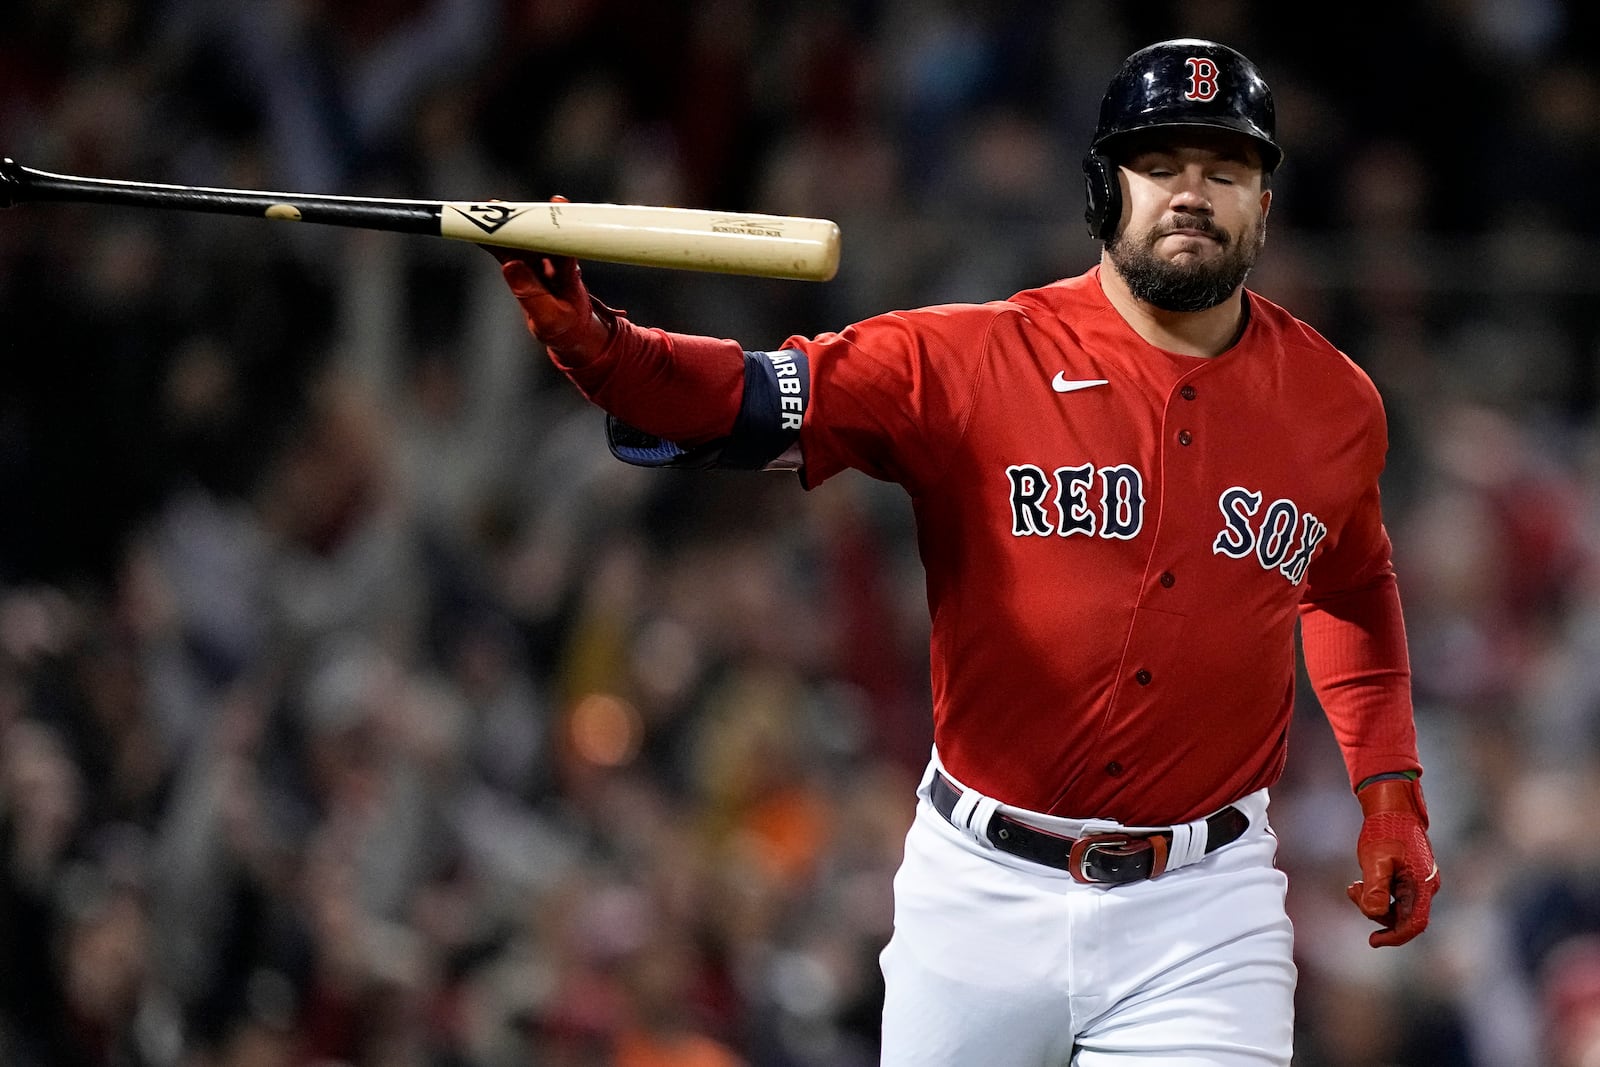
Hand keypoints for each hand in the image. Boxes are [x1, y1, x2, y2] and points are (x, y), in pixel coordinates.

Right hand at [485, 195, 613, 361]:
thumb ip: (532, 295)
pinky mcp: (527, 264)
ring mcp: (542, 261)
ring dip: (507, 224)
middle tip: (508, 203)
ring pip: (523, 238)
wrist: (568, 331)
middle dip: (525, 216)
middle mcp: (557, 262)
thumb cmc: (564, 326)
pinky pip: (510, 249)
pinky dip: (496, 241)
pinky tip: (478, 233)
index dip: (561, 222)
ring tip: (488, 208)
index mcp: (570, 275)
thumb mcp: (550, 318)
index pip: (566, 245)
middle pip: (540, 234)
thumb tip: (511, 266)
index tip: (556, 202)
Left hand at [1346, 777, 1439, 946]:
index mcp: (1422, 885)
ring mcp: (1419, 882)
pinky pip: (1394, 896)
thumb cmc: (1385, 830)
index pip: (1414, 924)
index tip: (1373, 941)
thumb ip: (1376, 887)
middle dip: (1375, 912)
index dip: (1395, 937)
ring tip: (1355, 885)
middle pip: (1402, 917)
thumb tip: (1374, 913)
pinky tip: (1361, 882)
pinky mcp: (1410, 878)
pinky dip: (1377, 894)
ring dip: (1373, 902)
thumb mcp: (1375, 858)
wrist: (1393, 808)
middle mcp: (1425, 886)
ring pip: (1396, 907)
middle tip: (1354, 892)